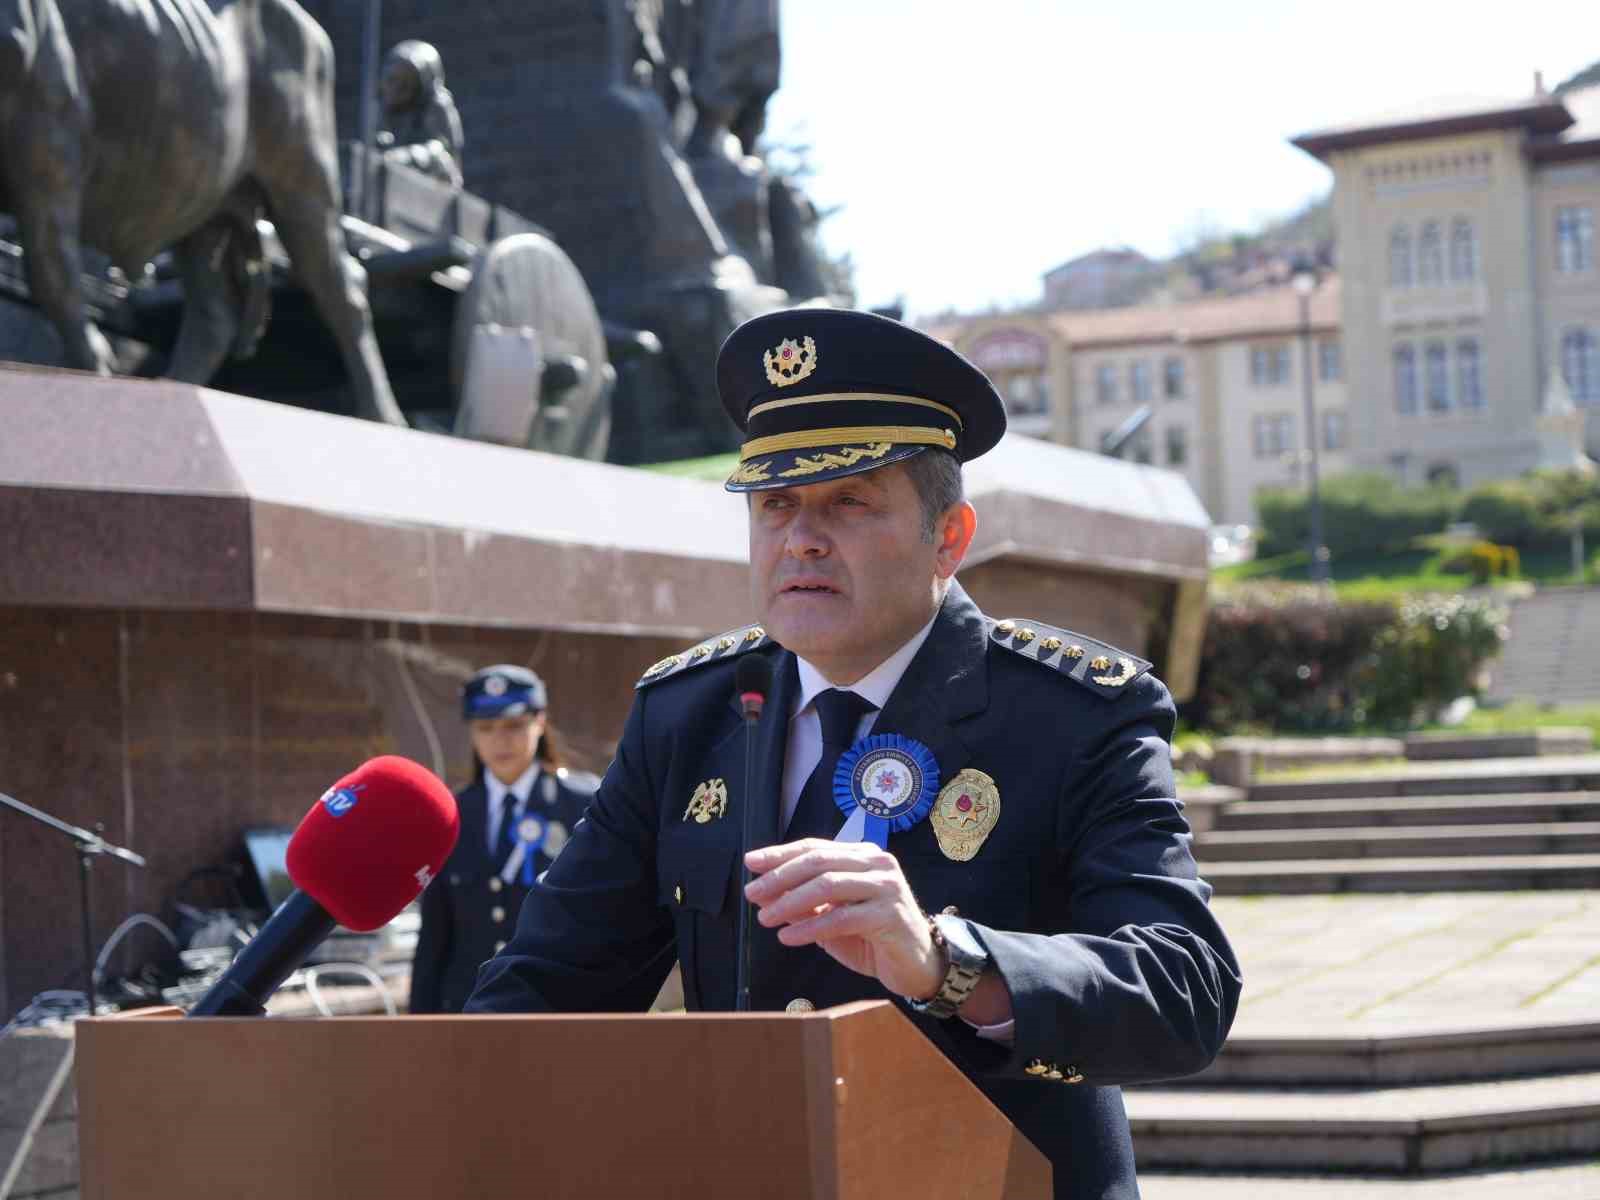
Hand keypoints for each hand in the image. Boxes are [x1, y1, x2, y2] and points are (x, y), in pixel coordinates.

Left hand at [743, 839, 943, 999]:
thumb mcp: (832, 916)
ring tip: (766, 918)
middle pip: (819, 862)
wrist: (917, 965)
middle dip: (780, 877)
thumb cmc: (873, 938)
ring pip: (828, 886)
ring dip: (791, 902)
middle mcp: (877, 863)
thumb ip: (805, 903)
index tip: (751, 863)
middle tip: (753, 893)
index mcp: (863, 856)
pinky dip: (810, 927)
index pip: (815, 847)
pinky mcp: (890, 914)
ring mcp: (887, 886)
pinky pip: (841, 918)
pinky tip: (789, 937)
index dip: (780, 854)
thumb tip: (765, 894)